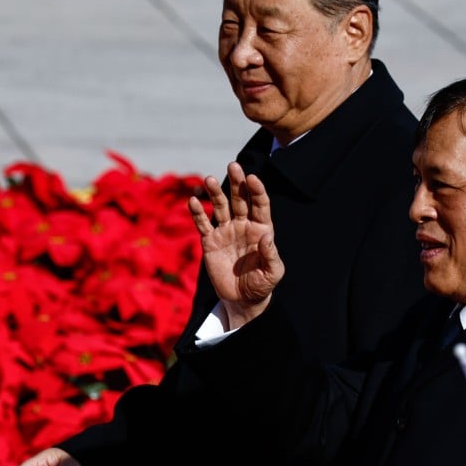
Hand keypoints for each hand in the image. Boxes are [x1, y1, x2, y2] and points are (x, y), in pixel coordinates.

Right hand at [189, 161, 284, 328]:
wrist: (242, 299)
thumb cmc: (262, 284)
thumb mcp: (272, 272)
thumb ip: (271, 254)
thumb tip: (266, 235)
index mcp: (261, 229)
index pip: (260, 204)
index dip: (257, 191)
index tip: (253, 178)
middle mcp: (243, 225)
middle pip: (240, 199)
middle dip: (237, 182)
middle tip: (233, 165)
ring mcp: (226, 231)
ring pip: (220, 206)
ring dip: (215, 193)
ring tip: (210, 179)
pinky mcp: (210, 241)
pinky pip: (203, 223)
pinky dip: (197, 212)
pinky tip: (193, 201)